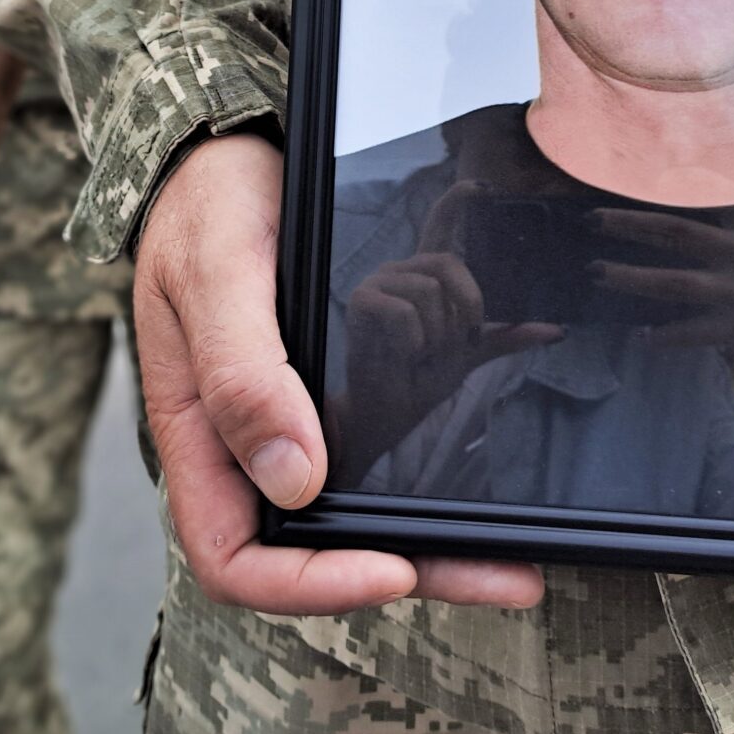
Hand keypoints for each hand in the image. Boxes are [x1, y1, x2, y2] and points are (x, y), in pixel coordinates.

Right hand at [134, 132, 543, 614]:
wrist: (228, 149)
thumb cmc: (203, 209)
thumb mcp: (213, 274)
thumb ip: (243, 374)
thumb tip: (295, 481)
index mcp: (203, 438)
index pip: (239, 559)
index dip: (313, 584)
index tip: (390, 567)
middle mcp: (257, 442)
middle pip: (328, 545)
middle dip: (420, 566)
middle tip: (509, 576)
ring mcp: (310, 412)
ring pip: (379, 494)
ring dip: (448, 516)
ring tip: (522, 540)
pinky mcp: (357, 367)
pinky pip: (418, 401)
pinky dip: (474, 385)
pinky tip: (530, 349)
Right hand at [335, 189, 561, 479]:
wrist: (391, 408)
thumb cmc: (424, 375)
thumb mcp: (474, 353)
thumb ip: (508, 335)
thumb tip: (559, 331)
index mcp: (428, 276)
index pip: (441, 226)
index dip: (458, 202)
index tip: (480, 187)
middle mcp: (403, 271)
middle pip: (449, 264)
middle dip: (465, 308)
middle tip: (456, 341)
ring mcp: (380, 282)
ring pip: (430, 293)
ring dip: (437, 334)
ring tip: (422, 352)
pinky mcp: (363, 301)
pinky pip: (406, 313)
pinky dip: (415, 342)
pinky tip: (405, 354)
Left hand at [591, 204, 733, 522]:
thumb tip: (690, 191)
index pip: (706, 194)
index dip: (663, 183)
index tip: (625, 172)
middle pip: (677, 231)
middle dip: (629, 224)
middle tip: (592, 220)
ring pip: (674, 283)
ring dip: (631, 278)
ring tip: (597, 274)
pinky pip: (690, 331)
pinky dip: (664, 335)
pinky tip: (643, 336)